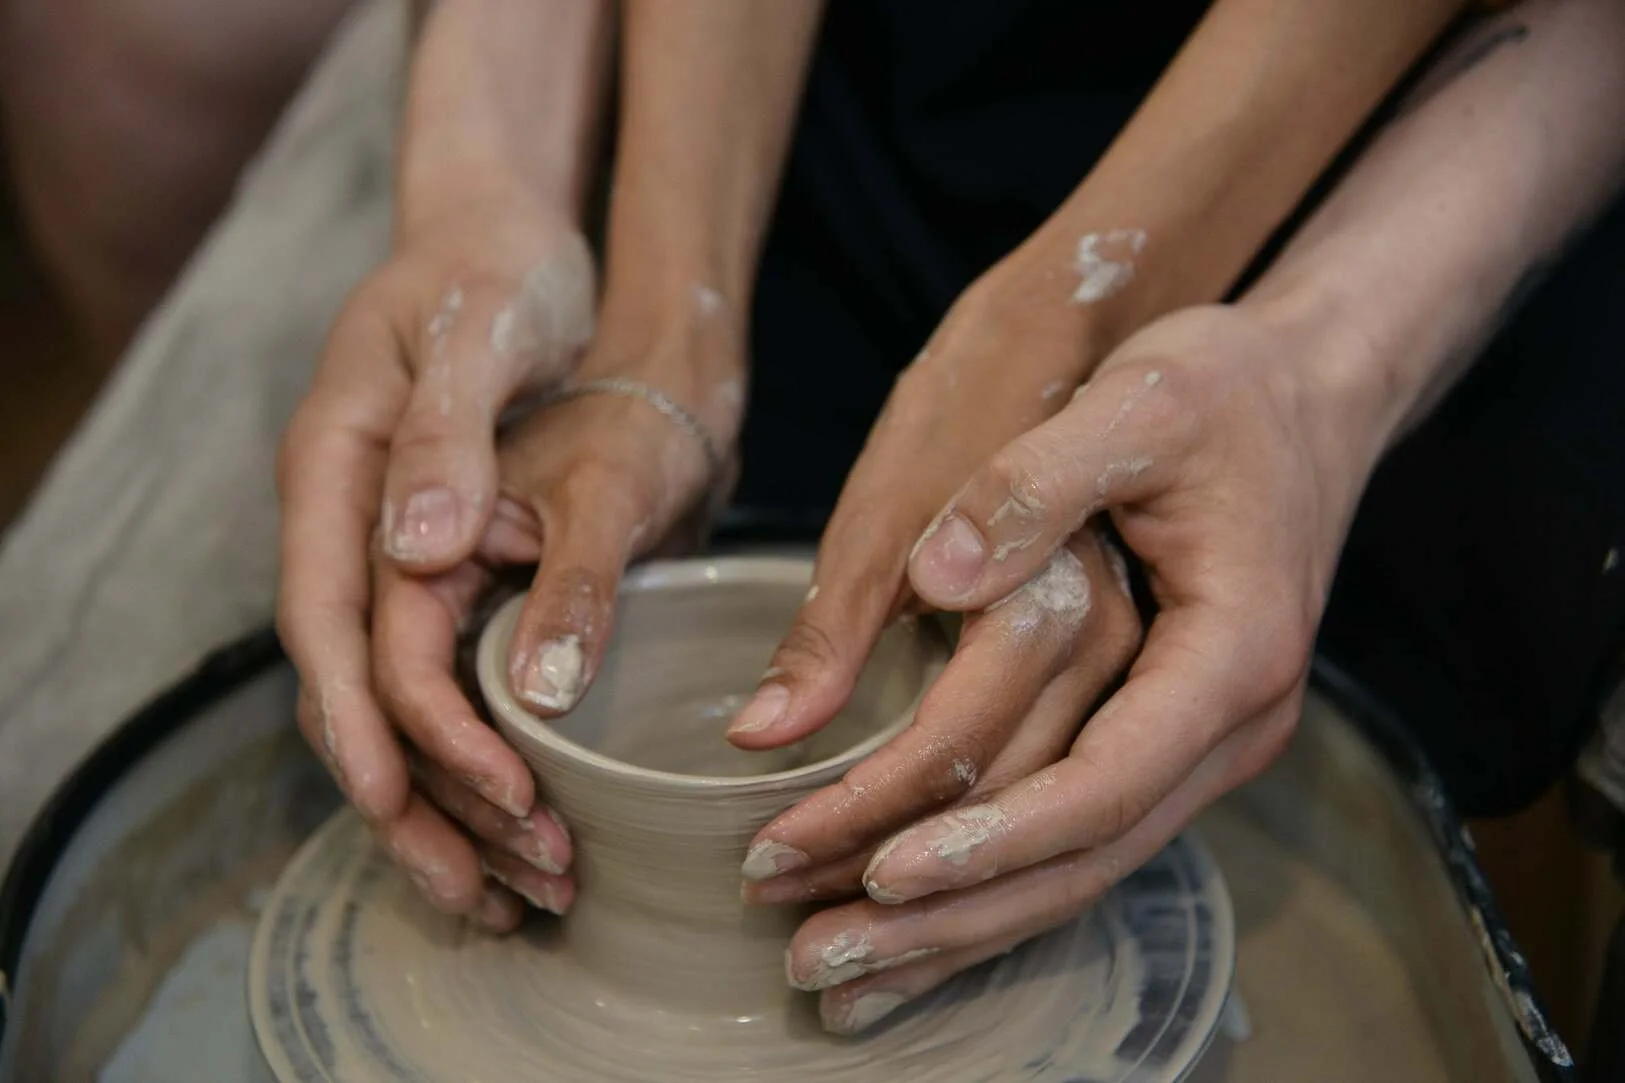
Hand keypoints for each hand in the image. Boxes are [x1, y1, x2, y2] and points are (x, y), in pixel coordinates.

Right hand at [277, 179, 743, 927]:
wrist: (503, 237)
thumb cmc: (492, 271)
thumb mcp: (476, 332)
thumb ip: (444, 437)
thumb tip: (418, 553)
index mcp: (331, 470)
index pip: (326, 618)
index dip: (363, 718)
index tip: (411, 800)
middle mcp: (343, 522)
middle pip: (349, 685)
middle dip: (409, 793)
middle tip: (484, 888)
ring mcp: (383, 547)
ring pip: (389, 698)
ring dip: (444, 796)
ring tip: (512, 887)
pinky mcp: (435, 562)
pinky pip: (433, 675)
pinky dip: (470, 748)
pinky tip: (521, 806)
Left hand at [763, 301, 1382, 1031]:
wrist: (1307, 394)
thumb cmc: (1225, 390)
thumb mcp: (1137, 402)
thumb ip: (1035, 483)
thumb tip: (937, 574)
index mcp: (1230, 652)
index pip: (1101, 782)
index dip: (988, 833)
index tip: (876, 865)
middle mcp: (1229, 723)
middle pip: (1081, 858)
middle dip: (947, 914)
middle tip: (815, 956)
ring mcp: (1203, 743)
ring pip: (1079, 871)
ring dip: (958, 927)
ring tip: (839, 974)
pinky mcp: (1165, 739)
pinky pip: (1081, 840)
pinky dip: (996, 889)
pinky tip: (913, 929)